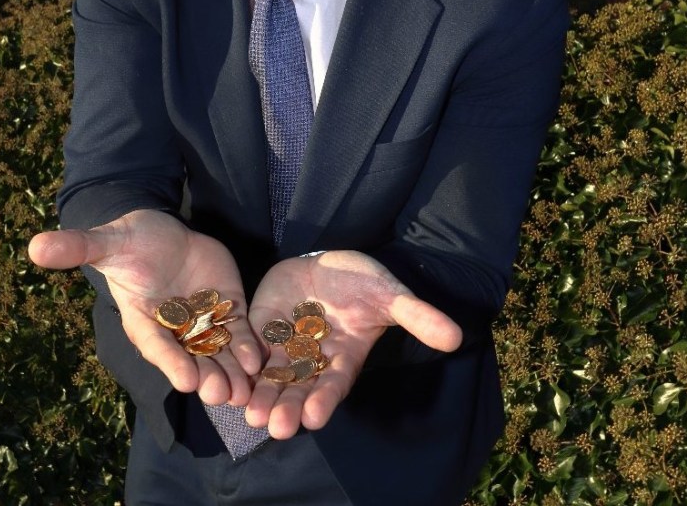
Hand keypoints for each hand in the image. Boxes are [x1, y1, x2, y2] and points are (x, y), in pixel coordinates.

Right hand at [28, 210, 262, 404]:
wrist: (160, 232)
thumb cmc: (130, 240)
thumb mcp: (108, 242)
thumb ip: (79, 246)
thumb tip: (34, 245)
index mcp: (143, 319)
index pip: (156, 345)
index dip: (171, 362)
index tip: (185, 381)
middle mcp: (173, 327)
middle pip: (191, 358)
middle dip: (207, 376)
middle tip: (221, 394)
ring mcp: (201, 320)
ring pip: (217, 352)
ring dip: (230, 372)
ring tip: (243, 390)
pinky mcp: (225, 307)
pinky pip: (237, 331)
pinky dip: (246, 345)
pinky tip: (257, 358)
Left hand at [245, 250, 462, 438]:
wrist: (331, 259)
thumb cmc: (364, 281)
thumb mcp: (390, 294)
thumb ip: (417, 316)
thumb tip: (456, 336)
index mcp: (343, 356)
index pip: (333, 383)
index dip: (324, 399)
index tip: (313, 416)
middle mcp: (312, 358)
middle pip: (298, 388)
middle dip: (286, 407)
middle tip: (274, 427)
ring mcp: (286, 343)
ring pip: (271, 375)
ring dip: (260, 394)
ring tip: (249, 413)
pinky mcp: (263, 326)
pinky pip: (250, 347)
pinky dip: (241, 363)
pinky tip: (230, 378)